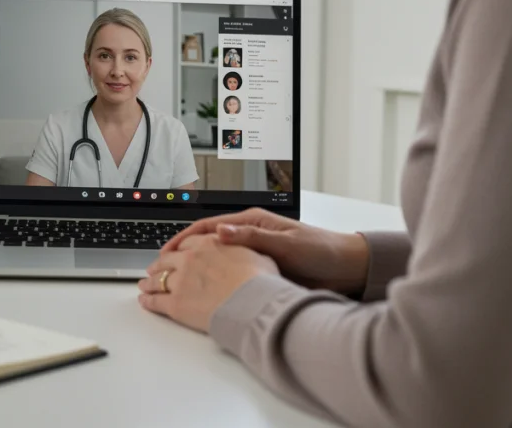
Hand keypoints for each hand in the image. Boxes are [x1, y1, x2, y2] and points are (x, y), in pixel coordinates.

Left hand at [138, 234, 277, 332]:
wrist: (254, 305)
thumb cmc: (261, 283)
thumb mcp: (258, 255)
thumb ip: (244, 248)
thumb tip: (245, 247)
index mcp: (209, 244)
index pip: (187, 243)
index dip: (180, 249)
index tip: (176, 252)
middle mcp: (190, 259)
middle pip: (167, 259)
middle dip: (160, 264)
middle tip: (156, 268)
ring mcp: (180, 281)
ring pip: (158, 279)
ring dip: (150, 281)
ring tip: (145, 284)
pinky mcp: (175, 304)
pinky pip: (156, 300)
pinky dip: (148, 300)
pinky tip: (144, 300)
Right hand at [163, 207, 369, 295]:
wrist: (348, 270)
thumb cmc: (322, 251)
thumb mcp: (286, 242)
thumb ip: (252, 237)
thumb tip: (221, 231)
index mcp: (252, 222)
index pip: (208, 227)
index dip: (184, 238)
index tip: (167, 251)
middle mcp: (249, 236)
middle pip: (207, 243)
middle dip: (183, 254)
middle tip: (163, 268)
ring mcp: (253, 253)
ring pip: (216, 260)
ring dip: (196, 268)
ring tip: (177, 280)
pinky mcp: (259, 270)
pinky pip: (230, 273)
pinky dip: (214, 280)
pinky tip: (203, 290)